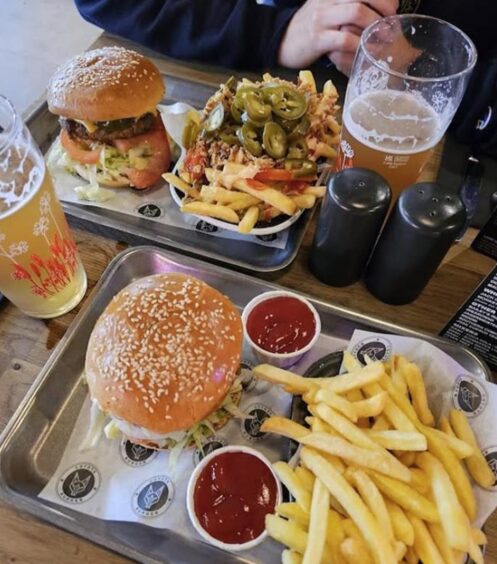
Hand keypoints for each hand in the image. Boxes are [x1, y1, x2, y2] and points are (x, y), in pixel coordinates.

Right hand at [278, 0, 398, 71]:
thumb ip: (345, 5)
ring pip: (356, 12)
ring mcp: (322, 18)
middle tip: (392, 22)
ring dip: (374, 25)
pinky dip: (359, 45)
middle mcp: (328, 0)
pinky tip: (365, 52)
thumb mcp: (326, 8)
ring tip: (382, 37)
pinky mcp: (317, 39)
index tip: (393, 6)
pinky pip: (344, 39)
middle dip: (383, 7)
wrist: (280, 42)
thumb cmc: (309, 28)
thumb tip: (375, 10)